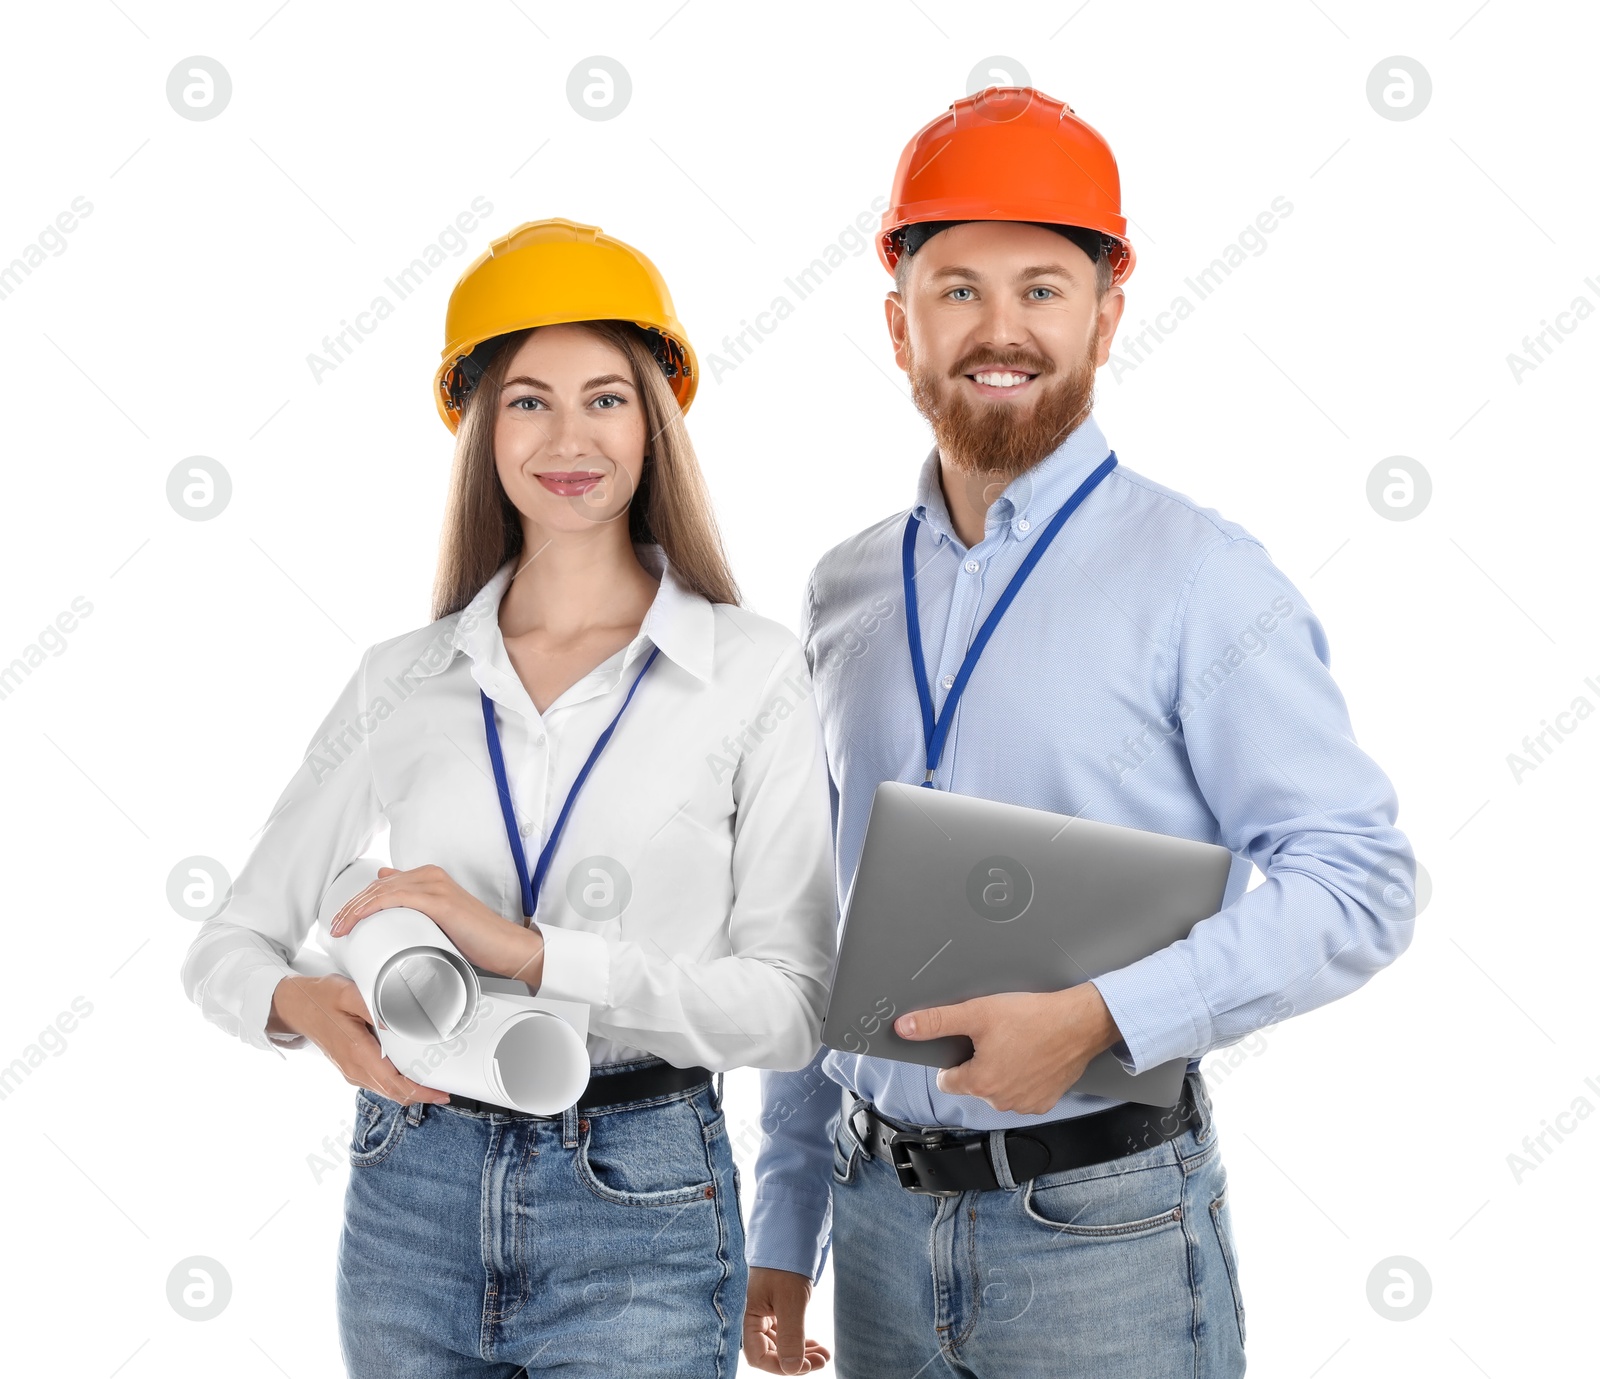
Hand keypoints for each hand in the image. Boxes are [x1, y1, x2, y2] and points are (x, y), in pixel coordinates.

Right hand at [268, 973, 449, 1103]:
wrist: (294, 1007)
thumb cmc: (320, 999)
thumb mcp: (348, 994)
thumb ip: (375, 1006)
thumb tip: (398, 1021)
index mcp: (357, 1053)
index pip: (395, 1084)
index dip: (421, 1092)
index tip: (441, 1093)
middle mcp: (354, 1068)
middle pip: (394, 1093)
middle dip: (421, 1095)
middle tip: (445, 1090)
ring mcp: (351, 1071)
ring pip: (387, 1091)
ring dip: (410, 1091)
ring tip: (433, 1082)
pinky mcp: (351, 1068)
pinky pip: (378, 1083)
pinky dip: (397, 1084)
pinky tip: (410, 1074)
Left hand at [326, 865, 544, 986]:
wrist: (505, 947)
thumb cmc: (475, 939)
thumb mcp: (439, 920)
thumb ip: (420, 909)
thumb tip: (394, 904)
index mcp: (429, 878)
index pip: (382, 883)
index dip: (358, 900)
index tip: (341, 920)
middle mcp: (431, 876)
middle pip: (378, 886)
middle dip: (350, 906)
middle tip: (334, 928)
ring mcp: (436, 886)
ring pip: (382, 891)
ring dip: (355, 909)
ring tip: (340, 928)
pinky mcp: (440, 901)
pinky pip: (396, 898)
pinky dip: (373, 907)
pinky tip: (358, 918)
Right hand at [743, 1267, 830, 1373]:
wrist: (791, 1234)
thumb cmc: (785, 1264)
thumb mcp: (791, 1301)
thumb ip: (790, 1337)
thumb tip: (792, 1370)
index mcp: (748, 1317)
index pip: (758, 1356)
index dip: (781, 1366)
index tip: (805, 1365)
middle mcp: (754, 1317)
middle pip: (770, 1352)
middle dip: (796, 1361)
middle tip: (822, 1360)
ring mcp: (765, 1312)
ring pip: (780, 1344)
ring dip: (801, 1352)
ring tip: (823, 1354)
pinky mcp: (776, 1306)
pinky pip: (785, 1332)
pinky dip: (800, 1340)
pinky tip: (815, 1344)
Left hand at [894, 983, 1122, 1114]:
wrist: (1080, 1023)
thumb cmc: (1032, 1017)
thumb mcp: (977, 1012)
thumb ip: (937, 1022)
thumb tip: (904, 1028)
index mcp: (980, 1082)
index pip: (947, 1080)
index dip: (955, 1058)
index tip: (972, 1042)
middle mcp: (1001, 1101)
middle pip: (973, 1084)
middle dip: (979, 1063)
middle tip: (998, 1038)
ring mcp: (1024, 1105)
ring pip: (998, 1090)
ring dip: (1002, 1072)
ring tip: (1017, 1045)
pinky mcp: (1045, 1103)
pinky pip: (1022, 1094)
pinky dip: (1024, 1079)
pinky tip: (1032, 1058)